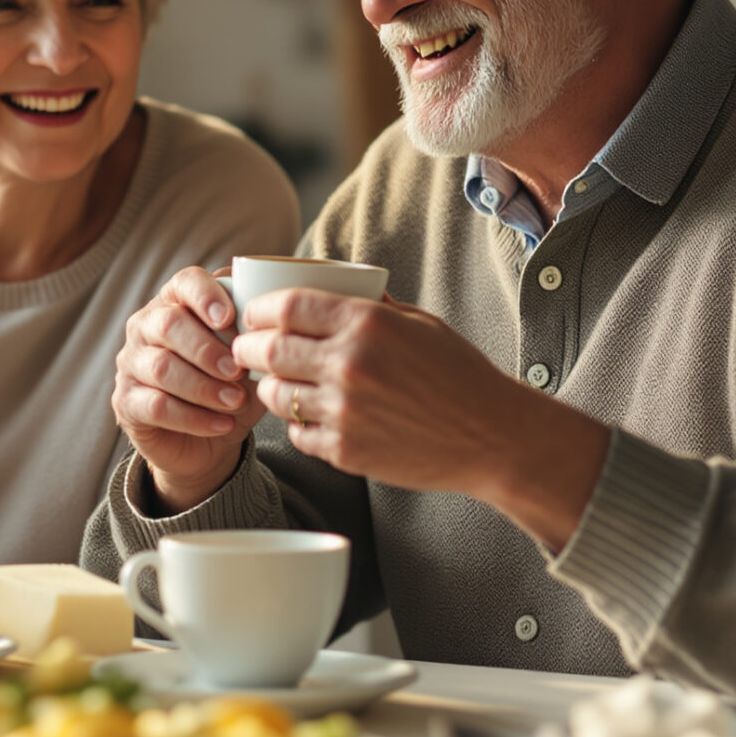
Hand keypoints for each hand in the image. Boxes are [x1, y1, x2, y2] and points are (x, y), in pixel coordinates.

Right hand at [112, 265, 265, 512]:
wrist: (209, 442)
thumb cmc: (229, 386)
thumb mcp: (249, 359)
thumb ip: (254, 336)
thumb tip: (270, 325)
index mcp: (176, 302)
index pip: (185, 282)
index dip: (206, 296)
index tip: (229, 318)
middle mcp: (146, 326)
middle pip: (168, 324)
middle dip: (207, 349)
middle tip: (238, 371)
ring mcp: (131, 363)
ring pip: (161, 367)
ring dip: (204, 387)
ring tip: (236, 402)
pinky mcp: (126, 401)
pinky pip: (156, 406)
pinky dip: (194, 417)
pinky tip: (222, 425)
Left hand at [232, 289, 610, 548]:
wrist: (490, 436)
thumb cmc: (458, 374)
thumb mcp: (419, 323)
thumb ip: (371, 306)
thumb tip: (331, 286)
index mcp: (367, 323)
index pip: (287, 306)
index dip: (259, 309)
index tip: (253, 314)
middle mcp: (349, 364)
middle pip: (268, 348)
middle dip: (246, 347)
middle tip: (245, 349)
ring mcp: (344, 410)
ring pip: (275, 394)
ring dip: (268, 387)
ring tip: (277, 382)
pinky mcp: (345, 450)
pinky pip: (297, 433)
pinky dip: (296, 423)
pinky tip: (310, 416)